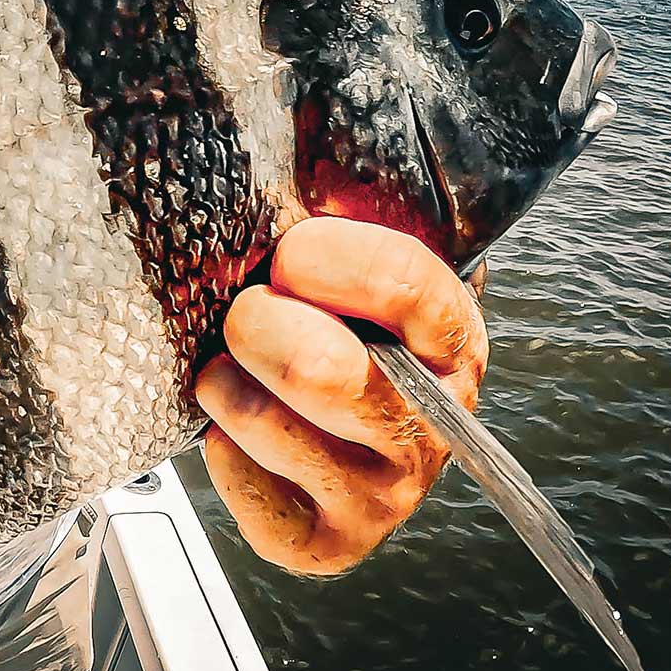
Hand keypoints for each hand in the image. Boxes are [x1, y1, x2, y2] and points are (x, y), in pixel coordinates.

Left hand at [196, 217, 487, 575]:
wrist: (322, 428)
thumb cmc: (325, 325)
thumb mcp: (346, 259)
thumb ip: (332, 207)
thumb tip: (291, 126)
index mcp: (452, 338)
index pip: (403, 280)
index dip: (322, 258)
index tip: (286, 253)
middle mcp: (435, 424)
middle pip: (323, 369)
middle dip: (257, 326)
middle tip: (245, 314)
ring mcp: (387, 494)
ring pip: (266, 421)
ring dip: (223, 383)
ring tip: (231, 370)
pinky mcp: (326, 544)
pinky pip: (240, 478)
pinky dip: (217, 444)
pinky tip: (238, 428)